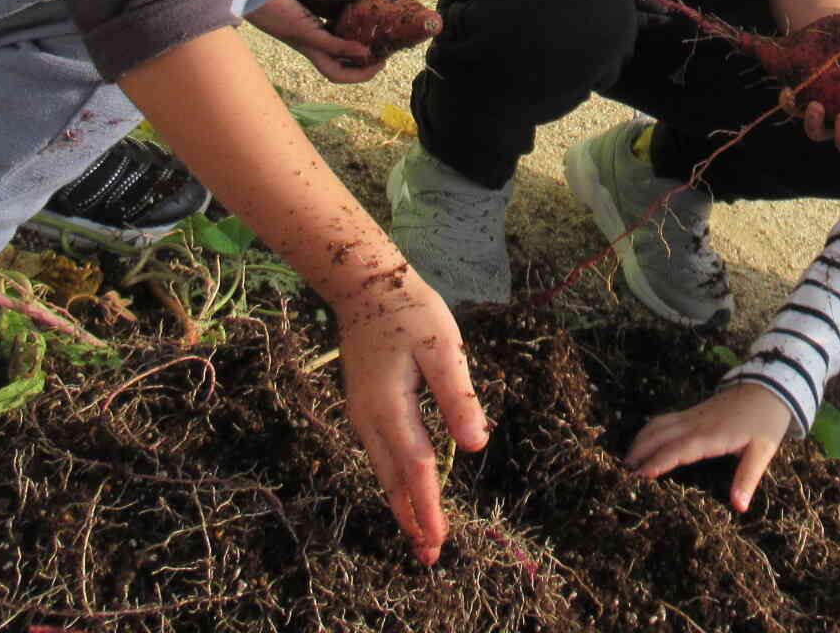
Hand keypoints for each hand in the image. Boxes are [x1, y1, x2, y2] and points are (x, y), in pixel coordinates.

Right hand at [246, 0, 384, 81]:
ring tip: (382, 16)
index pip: (340, 73)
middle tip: (388, 37)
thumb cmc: (279, 15)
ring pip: (346, 24)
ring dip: (363, 21)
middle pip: (347, 50)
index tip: (382, 62)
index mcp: (314, 51)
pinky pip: (340, 0)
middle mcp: (318, 36)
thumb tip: (365, 53)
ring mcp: (318, 16)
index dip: (361, 74)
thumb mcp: (308, 35)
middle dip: (368, 47)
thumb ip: (335, 45)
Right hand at [335, 274, 489, 563]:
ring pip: (384, 471)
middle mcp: (370, 419)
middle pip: (393, 480)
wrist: (363, 284)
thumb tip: (476, 446)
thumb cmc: (409, 311)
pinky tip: (406, 488)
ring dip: (402, 503)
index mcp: (390, 408)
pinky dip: (395, 480)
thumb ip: (459, 397)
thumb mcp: (443, 348)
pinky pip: (380, 455)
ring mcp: (362, 415)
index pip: (416, 468)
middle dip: (412, 518)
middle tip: (430, 556)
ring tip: (420, 534)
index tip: (438, 540)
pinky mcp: (364, 407)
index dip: (429, 506)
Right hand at [626, 381, 793, 511]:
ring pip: (657, 425)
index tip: (638, 477)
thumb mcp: (762, 451)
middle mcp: (695, 424)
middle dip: (638, 453)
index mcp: (710, 435)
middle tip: (621, 476)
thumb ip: (748, 478)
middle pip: (658, 435)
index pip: (676, 450)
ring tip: (626, 463)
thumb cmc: (765, 421)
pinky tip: (643, 444)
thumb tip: (739, 506)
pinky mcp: (693, 412)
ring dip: (640, 441)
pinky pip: (664, 420)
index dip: (656, 463)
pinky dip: (648, 432)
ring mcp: (692, 416)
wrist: (769, 387)